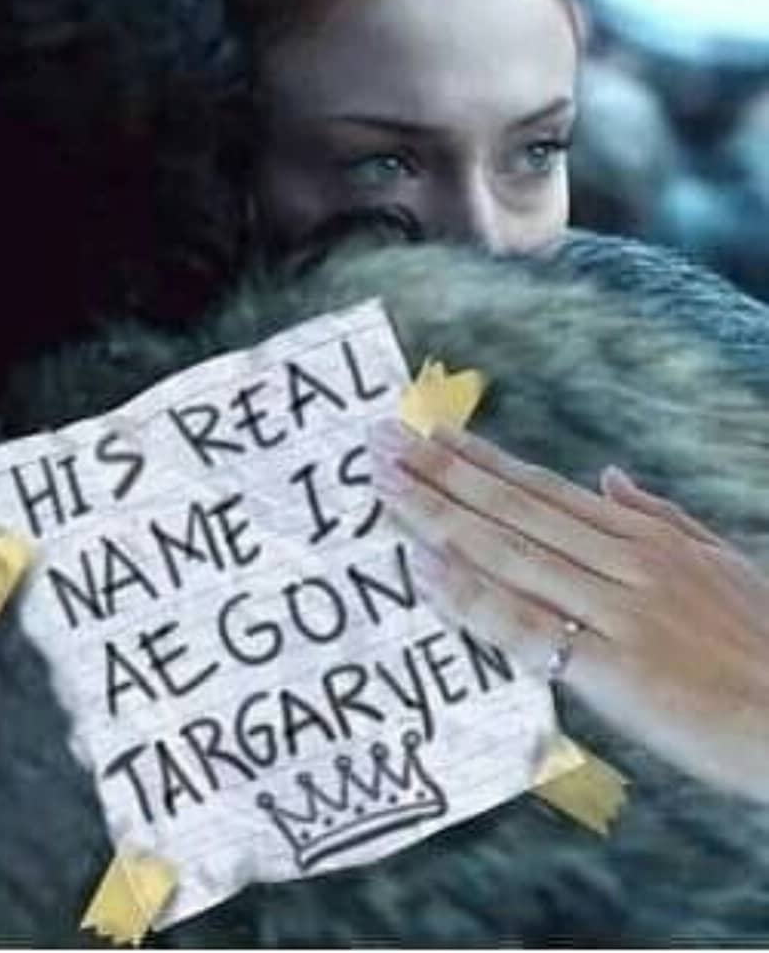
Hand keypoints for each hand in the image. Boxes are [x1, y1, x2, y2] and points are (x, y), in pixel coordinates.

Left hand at [367, 419, 768, 803]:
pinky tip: (426, 572)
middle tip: (380, 443)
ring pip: (510, 552)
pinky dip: (473, 597)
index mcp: (644, 538)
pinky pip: (528, 625)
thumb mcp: (723, 563)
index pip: (541, 488)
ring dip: (439, 517)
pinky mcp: (616, 669)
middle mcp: (624, 561)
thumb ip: (659, 516)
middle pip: (512, 509)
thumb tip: (608, 476)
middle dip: (440, 474)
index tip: (427, 434)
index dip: (479, 461)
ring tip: (384, 488)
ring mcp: (618, 610)